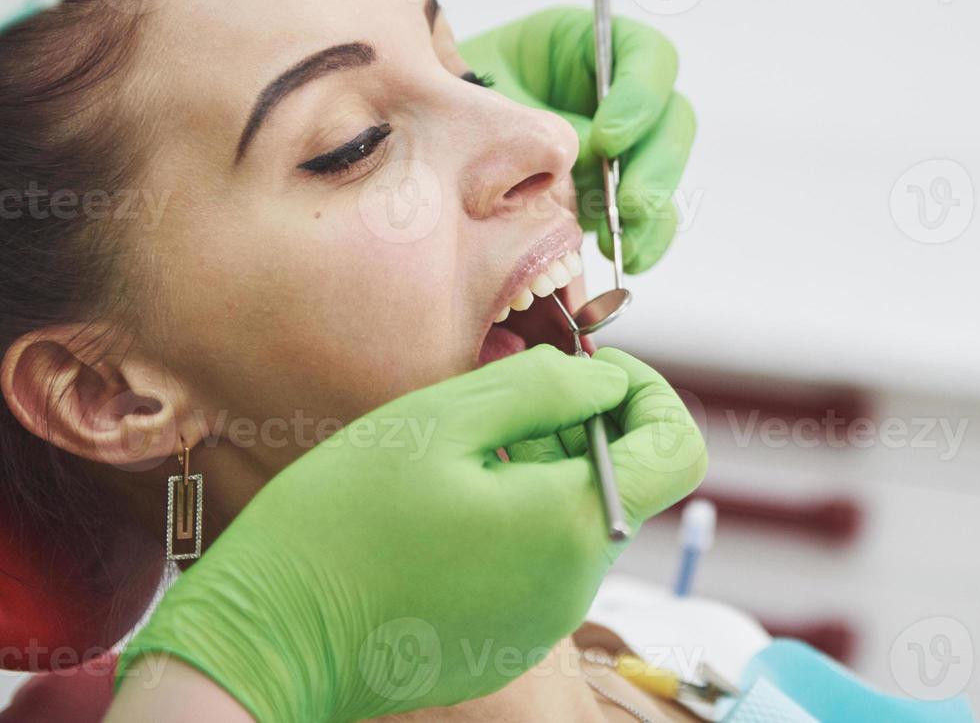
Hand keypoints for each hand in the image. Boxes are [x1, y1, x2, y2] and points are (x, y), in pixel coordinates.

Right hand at [113, 345, 707, 722]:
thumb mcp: (441, 420)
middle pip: (625, 482)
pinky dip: (518, 518)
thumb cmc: (342, 521)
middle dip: (581, 429)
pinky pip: (542, 560)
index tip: (587, 373)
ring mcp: (543, 620)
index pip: (678, 450)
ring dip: (544, 471)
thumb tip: (607, 383)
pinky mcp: (508, 638)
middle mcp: (576, 584)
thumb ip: (543, 389)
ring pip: (579, 519)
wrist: (266, 640)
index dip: (647, 394)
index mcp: (573, 525)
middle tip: (498, 409)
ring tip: (459, 459)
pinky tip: (444, 510)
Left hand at [457, 8, 694, 272]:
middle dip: (653, 166)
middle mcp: (613, 93)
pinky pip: (651, 216)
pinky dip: (645, 239)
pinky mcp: (611, 191)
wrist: (419, 138)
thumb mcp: (473, 85)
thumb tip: (557, 149)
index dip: (640, 97)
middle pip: (672, 118)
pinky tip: (624, 257)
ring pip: (666, 170)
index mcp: (586, 47)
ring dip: (653, 210)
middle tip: (625, 203)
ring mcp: (619, 145)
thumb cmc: (441, 100)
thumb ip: (516, 108)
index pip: (647, 58)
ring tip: (623, 241)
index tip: (605, 138)